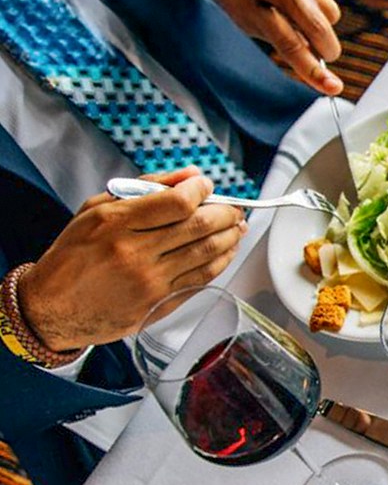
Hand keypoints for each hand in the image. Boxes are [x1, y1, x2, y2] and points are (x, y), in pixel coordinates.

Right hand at [17, 168, 247, 351]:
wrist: (53, 308)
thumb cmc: (73, 256)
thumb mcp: (95, 210)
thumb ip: (144, 188)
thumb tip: (189, 175)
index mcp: (115, 224)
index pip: (176, 202)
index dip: (201, 190)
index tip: (207, 185)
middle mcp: (134, 253)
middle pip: (199, 226)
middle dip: (226, 213)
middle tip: (233, 208)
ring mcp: (150, 282)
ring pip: (207, 253)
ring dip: (230, 237)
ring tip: (237, 226)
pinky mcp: (161, 304)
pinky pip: (202, 279)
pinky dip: (221, 262)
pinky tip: (226, 251)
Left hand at [194, 0, 342, 95]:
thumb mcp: (242, 13)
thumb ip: (279, 37)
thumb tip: (314, 58)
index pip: (297, 41)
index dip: (314, 70)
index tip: (334, 88)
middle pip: (324, 29)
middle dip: (320, 46)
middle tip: (304, 46)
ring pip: (330, 15)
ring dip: (315, 22)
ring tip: (286, 10)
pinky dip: (311, 3)